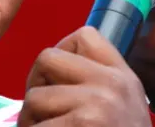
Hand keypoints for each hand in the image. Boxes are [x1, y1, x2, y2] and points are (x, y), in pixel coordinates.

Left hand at [18, 27, 151, 126]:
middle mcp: (113, 84)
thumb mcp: (123, 105)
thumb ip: (97, 81)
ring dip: (30, 121)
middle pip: (47, 58)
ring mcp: (97, 105)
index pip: (84, 36)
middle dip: (35, 84)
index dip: (61, 52)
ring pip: (34, 97)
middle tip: (40, 111)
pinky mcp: (81, 125)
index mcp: (123, 76)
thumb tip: (51, 66)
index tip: (58, 79)